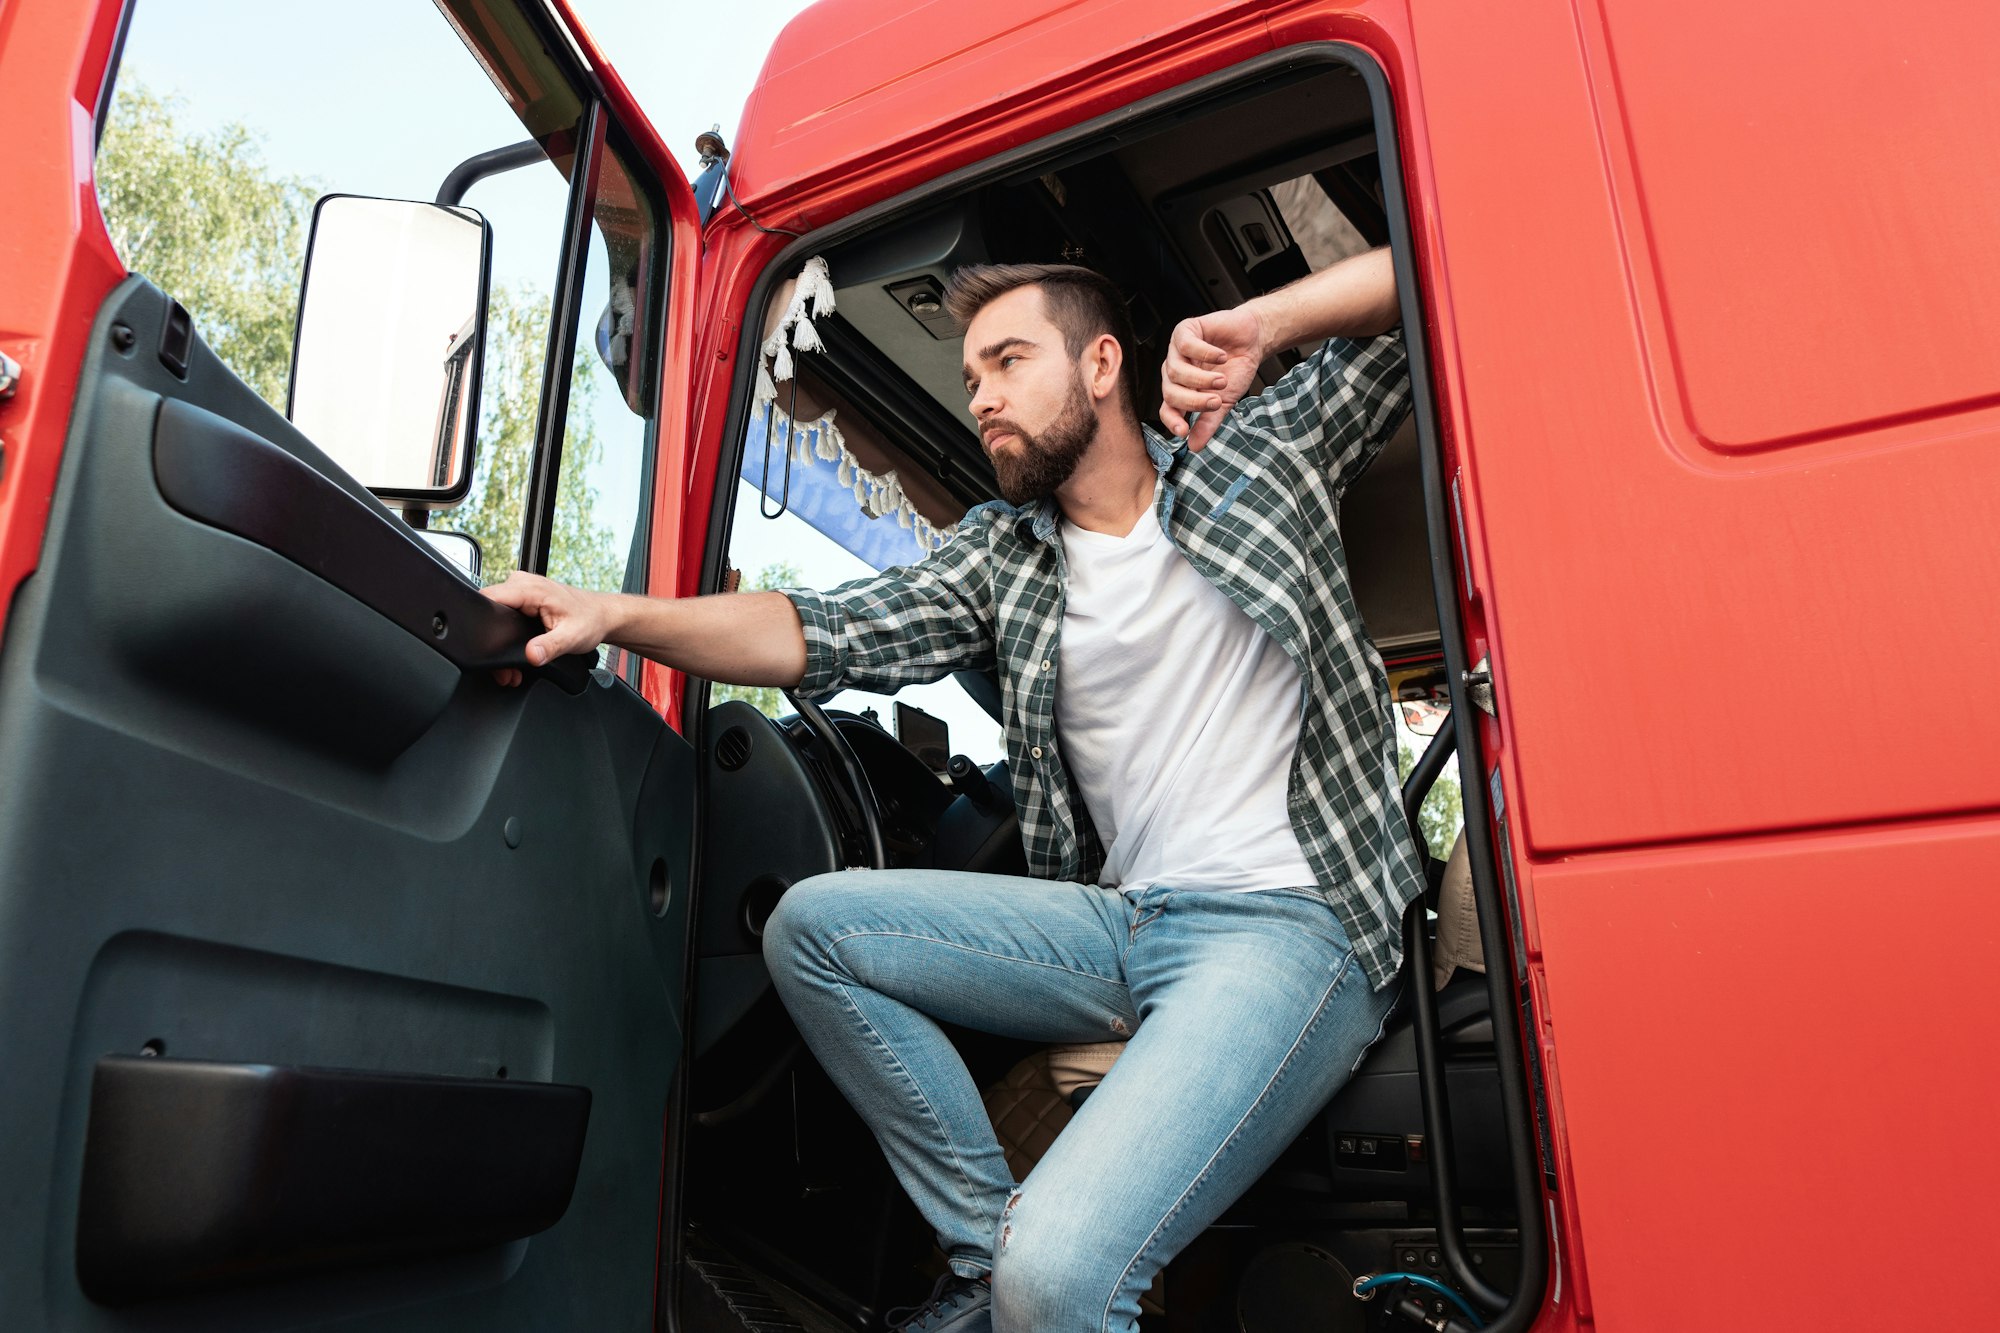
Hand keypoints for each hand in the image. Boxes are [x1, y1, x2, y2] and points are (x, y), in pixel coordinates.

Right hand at [481, 571, 611, 686]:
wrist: (602, 615)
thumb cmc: (590, 620)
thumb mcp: (571, 638)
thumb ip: (549, 647)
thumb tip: (531, 654)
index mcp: (531, 588)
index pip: (490, 598)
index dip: (484, 621)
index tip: (490, 646)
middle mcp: (523, 583)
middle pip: (489, 607)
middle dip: (492, 637)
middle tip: (506, 666)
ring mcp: (522, 588)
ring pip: (495, 610)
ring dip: (499, 635)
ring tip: (514, 660)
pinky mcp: (523, 596)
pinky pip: (505, 609)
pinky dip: (506, 629)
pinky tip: (518, 644)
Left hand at [1158, 304, 1266, 450]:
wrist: (1251, 340)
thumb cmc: (1236, 369)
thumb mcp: (1224, 401)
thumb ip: (1208, 422)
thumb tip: (1194, 447)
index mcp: (1180, 389)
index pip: (1167, 409)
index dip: (1172, 421)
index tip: (1184, 431)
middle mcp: (1174, 371)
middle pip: (1169, 392)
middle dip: (1194, 401)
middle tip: (1216, 401)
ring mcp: (1176, 350)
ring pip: (1175, 371)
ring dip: (1202, 379)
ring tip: (1222, 380)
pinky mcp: (1185, 330)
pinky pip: (1186, 345)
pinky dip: (1206, 354)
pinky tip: (1221, 356)